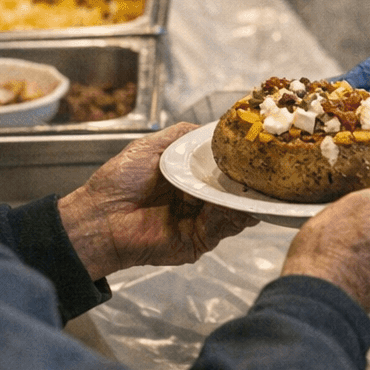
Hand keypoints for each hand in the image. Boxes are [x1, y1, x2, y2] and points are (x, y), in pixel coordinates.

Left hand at [59, 123, 255, 280]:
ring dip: (247, 198)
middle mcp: (199, 199)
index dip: (241, 160)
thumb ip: (184, 135)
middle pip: (235, 190)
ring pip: (235, 210)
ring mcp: (201, 221)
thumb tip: (215, 127)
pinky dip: (234, 216)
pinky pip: (223, 228)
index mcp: (189, 177)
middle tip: (271, 168)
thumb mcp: (152, 146)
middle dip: (252, 180)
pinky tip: (239, 204)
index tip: (260, 148)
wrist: (99, 217)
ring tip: (260, 184)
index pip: (224, 168)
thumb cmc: (119, 180)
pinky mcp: (198, 241)